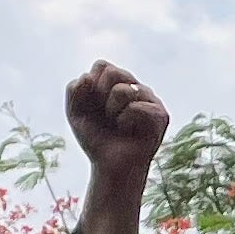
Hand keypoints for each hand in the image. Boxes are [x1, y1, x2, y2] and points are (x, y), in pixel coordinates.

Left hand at [64, 62, 168, 186]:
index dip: (92, 86)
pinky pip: (136, 107)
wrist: (110, 167)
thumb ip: (74, 90)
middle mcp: (136, 87)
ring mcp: (151, 99)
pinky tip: (130, 131)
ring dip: (112, 112)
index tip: (94, 106)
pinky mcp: (161, 114)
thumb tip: (87, 76)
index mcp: (117, 83)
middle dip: (101, 97)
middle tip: (107, 116)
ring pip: (123, 90)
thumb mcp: (75, 114)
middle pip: (113, 72)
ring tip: (119, 125)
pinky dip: (125, 121)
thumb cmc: (96, 140)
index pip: (102, 66)